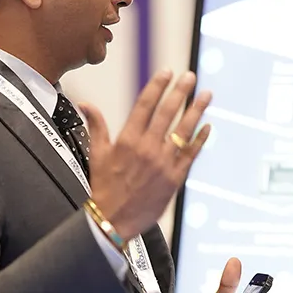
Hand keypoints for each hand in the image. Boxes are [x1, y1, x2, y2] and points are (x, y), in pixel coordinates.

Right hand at [81, 69, 211, 234]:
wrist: (113, 220)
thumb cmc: (104, 187)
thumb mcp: (96, 154)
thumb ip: (96, 125)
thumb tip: (85, 103)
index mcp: (127, 140)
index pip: (145, 105)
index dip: (158, 86)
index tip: (167, 72)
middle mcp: (147, 148)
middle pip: (167, 112)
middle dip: (181, 91)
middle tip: (191, 77)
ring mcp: (163, 163)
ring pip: (183, 130)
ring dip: (196, 110)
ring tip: (206, 95)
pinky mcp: (175, 178)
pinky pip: (191, 154)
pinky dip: (200, 139)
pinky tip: (207, 126)